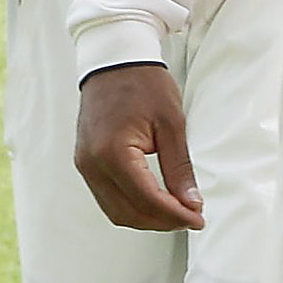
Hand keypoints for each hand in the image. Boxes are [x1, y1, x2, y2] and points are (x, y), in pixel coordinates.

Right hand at [75, 64, 204, 230]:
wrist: (115, 61)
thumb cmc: (145, 84)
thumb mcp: (172, 123)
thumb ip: (179, 167)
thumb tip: (191, 202)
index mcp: (112, 153)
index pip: (146, 199)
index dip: (174, 215)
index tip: (198, 219)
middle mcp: (92, 164)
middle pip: (126, 212)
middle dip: (161, 222)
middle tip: (191, 218)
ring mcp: (85, 165)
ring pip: (114, 210)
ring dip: (145, 218)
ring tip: (177, 213)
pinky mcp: (86, 163)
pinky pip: (107, 197)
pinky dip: (131, 205)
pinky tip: (155, 201)